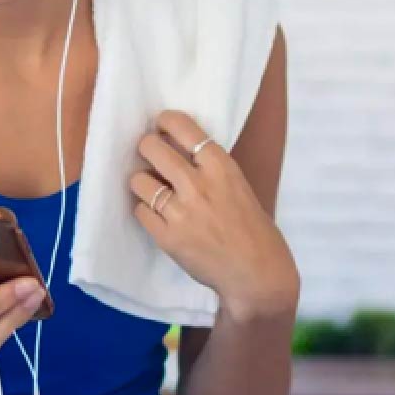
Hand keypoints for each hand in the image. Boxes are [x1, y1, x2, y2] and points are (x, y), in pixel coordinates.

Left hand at [130, 110, 297, 319]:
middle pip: (151, 148)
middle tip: (150, 156)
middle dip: (146, 148)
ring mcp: (181, 212)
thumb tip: (176, 150)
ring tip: (152, 189)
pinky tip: (157, 215)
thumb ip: (210, 168)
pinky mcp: (168, 238)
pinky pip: (140, 211)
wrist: (256, 272)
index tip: (160, 125)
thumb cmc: (251, 228)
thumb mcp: (237, 185)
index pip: (182, 128)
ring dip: (142, 183)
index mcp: (221, 166)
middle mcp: (199, 185)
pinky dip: (146, 211)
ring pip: (138, 181)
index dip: (164, 121)